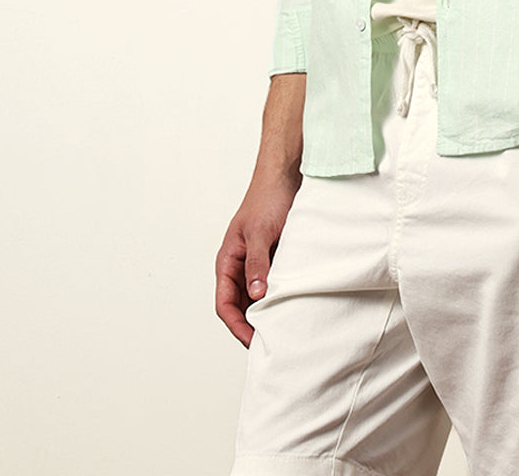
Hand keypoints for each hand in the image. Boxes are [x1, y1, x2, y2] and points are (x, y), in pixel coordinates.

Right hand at [215, 171, 299, 346]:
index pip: (224, 303)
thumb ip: (257, 263)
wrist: (286, 175)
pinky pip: (273, 284)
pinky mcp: (274, 258)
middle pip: (239, 306)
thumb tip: (256, 295)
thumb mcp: (261, 233)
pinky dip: (280, 296)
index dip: (236, 326)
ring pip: (257, 297)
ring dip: (266, 312)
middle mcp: (239, 265)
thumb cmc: (267, 198)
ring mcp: (257, 263)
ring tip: (283, 329)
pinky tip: (293, 305)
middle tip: (270, 343)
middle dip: (251, 325)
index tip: (252, 341)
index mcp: (228, 260)